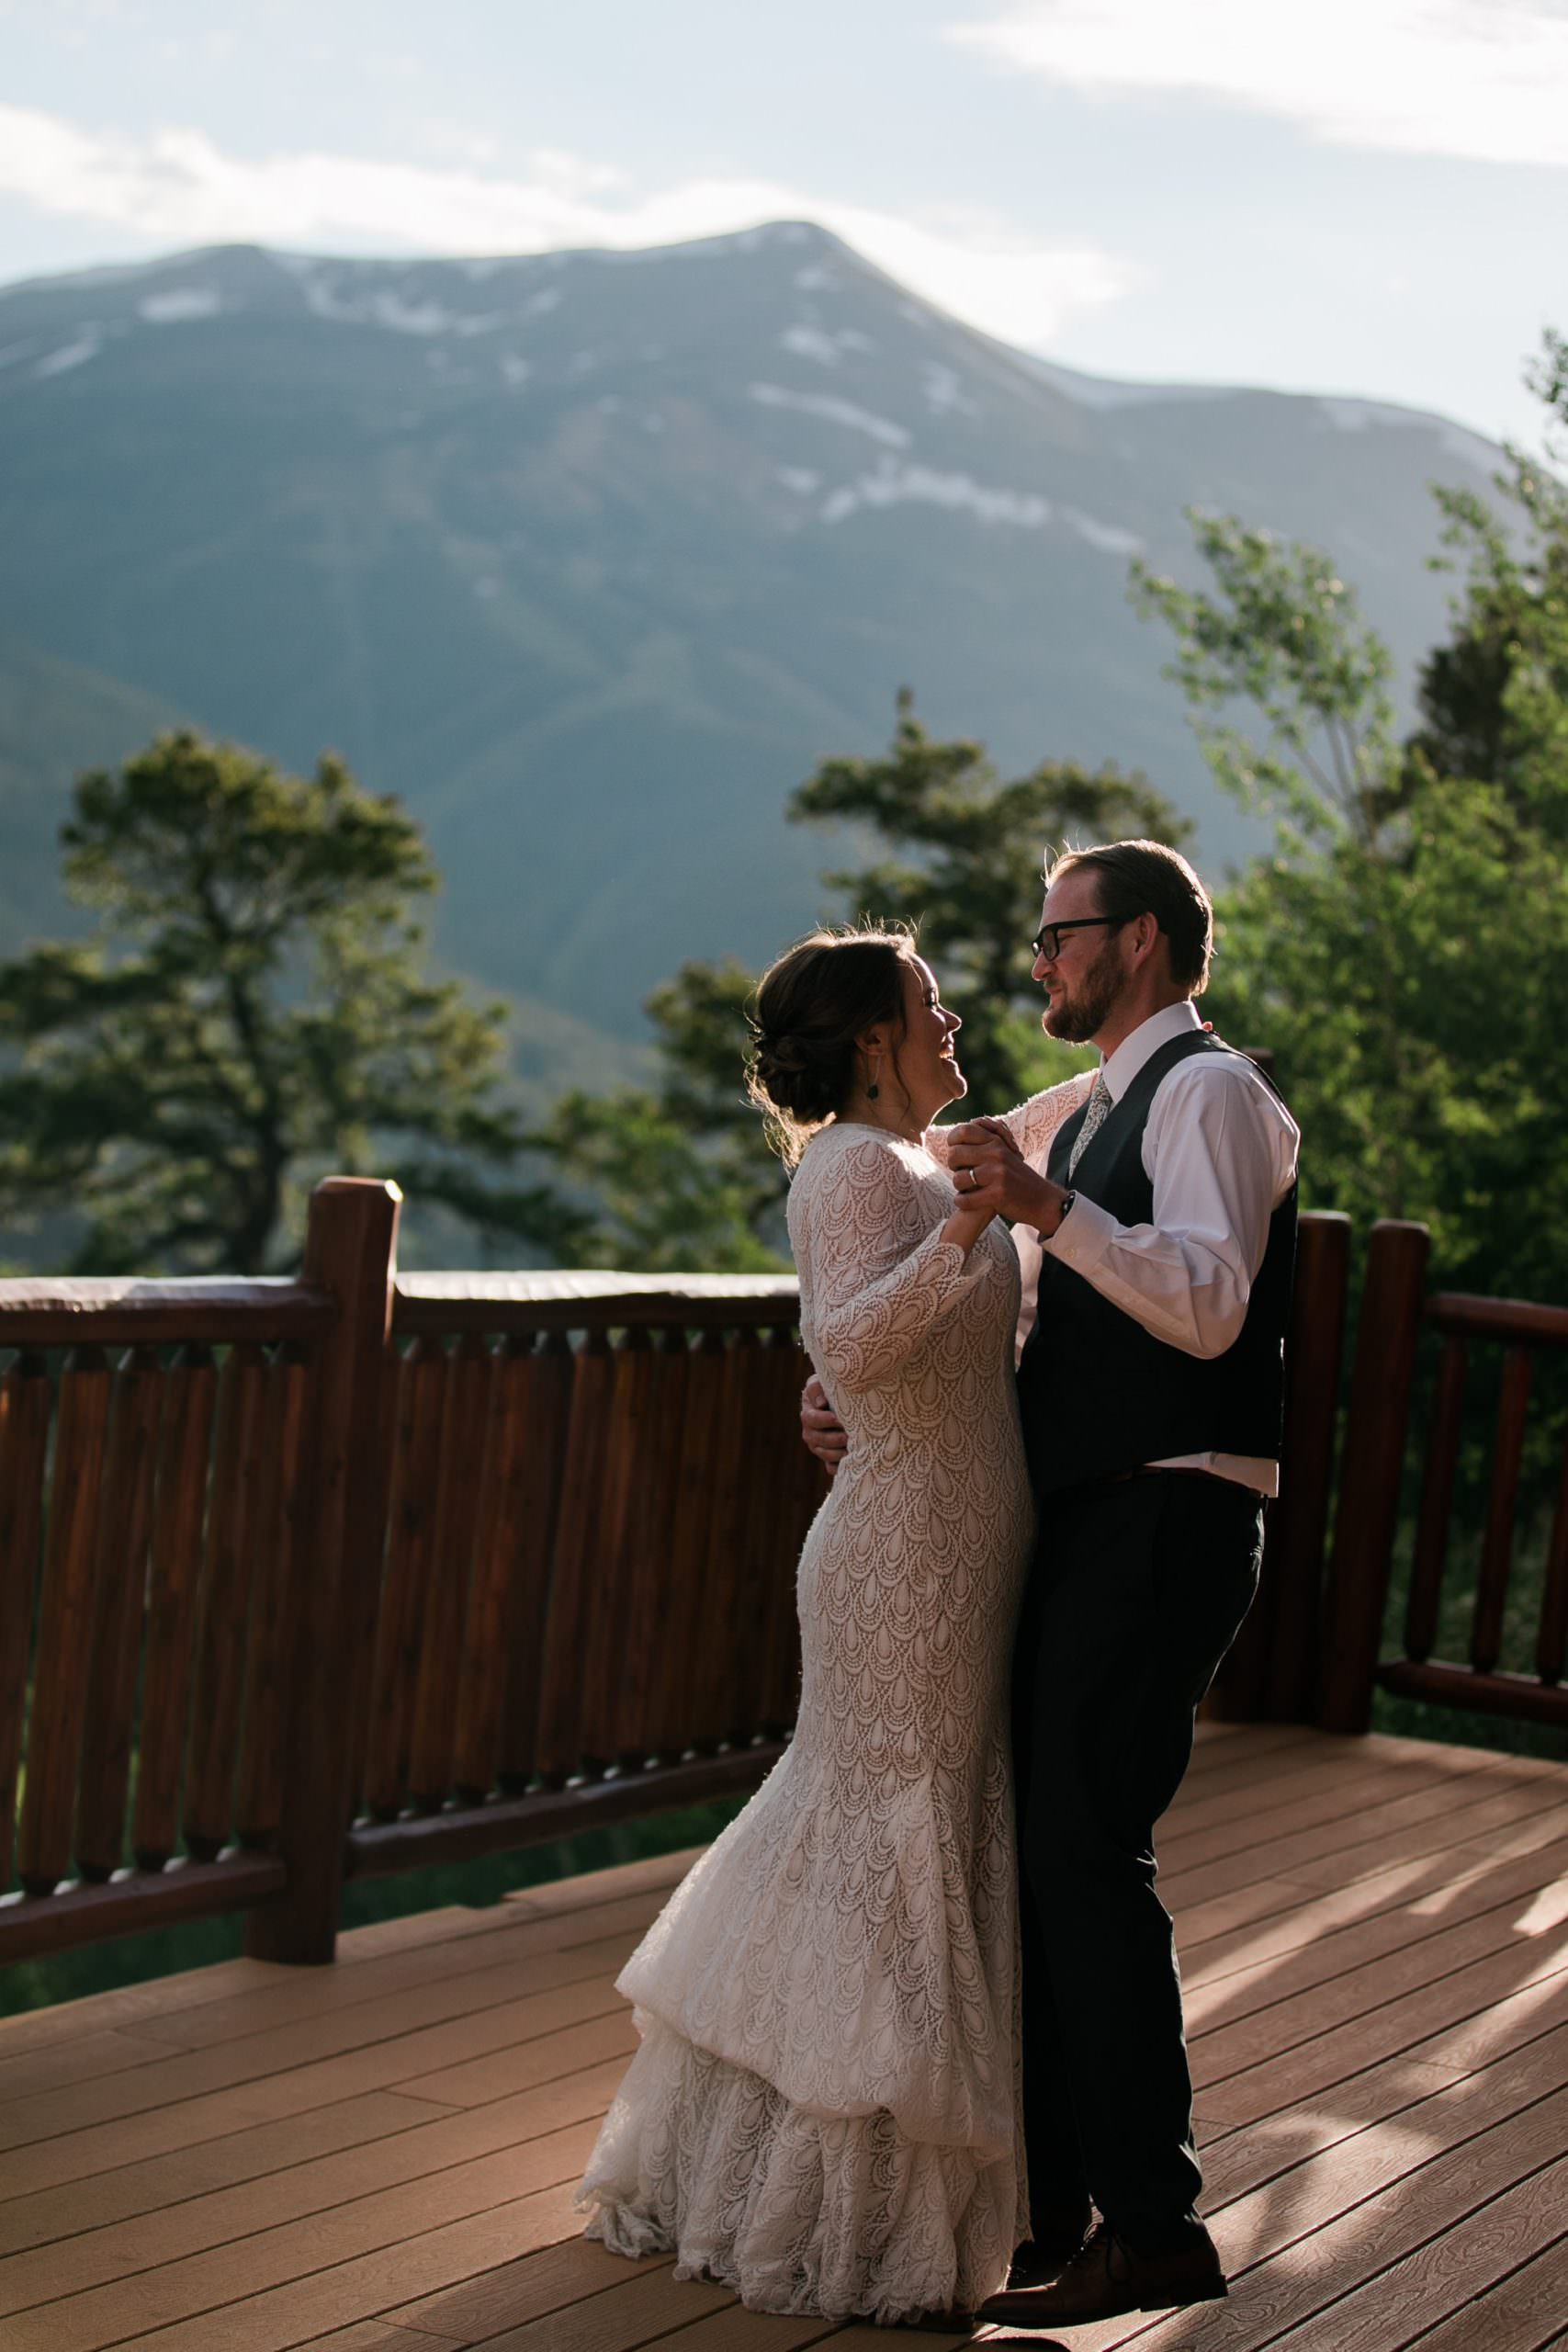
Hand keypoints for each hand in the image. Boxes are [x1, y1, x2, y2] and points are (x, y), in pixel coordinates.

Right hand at [801, 1372, 846, 1472]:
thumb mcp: (822, 1382)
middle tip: (847, 1436)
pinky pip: (830, 1467)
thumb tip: (820, 1403)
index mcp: (808, 1413)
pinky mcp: (828, 1458)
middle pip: (817, 1439)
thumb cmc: (833, 1390)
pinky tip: (850, 1462)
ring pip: (824, 1454)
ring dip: (837, 1453)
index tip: (838, 1419)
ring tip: (851, 1449)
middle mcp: (810, 1432)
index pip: (812, 1419)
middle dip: (833, 1438)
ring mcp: (818, 1446)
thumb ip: (817, 1388)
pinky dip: (838, 1466)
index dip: (824, 1420)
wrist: (844, 1404)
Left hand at [946, 1118, 1071, 1235]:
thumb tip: (959, 1135)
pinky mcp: (998, 1194)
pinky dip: (962, 1202)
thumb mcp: (1005, 1154)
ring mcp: (998, 1174)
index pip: (964, 1131)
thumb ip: (985, 1144)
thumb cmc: (1017, 1177)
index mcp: (997, 1142)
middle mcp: (997, 1154)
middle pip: (955, 1154)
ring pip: (958, 1178)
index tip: (956, 1152)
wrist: (1042, 1200)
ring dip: (958, 1187)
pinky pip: (966, 1199)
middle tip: (960, 1173)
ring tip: (965, 1189)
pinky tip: (965, 1202)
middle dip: (953, 1166)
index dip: (952, 1141)